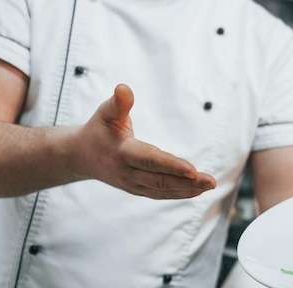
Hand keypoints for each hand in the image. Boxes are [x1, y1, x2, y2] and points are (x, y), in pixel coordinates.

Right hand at [74, 84, 216, 198]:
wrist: (81, 156)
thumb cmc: (98, 130)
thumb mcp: (105, 113)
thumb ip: (118, 103)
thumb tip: (124, 88)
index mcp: (122, 153)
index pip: (150, 160)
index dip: (171, 166)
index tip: (192, 170)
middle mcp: (128, 173)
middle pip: (161, 180)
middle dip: (188, 182)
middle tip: (211, 181)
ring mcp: (133, 185)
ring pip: (164, 190)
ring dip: (188, 190)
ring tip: (209, 185)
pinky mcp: (138, 190)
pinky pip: (162, 193)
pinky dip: (180, 193)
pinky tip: (197, 190)